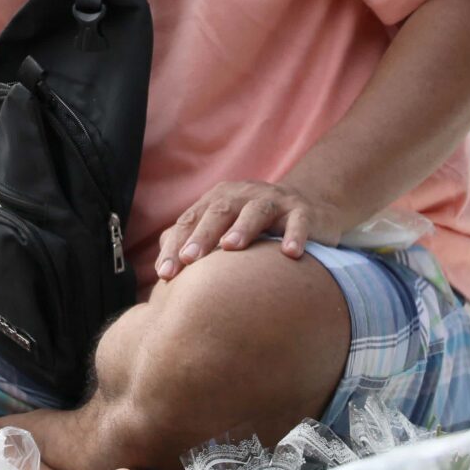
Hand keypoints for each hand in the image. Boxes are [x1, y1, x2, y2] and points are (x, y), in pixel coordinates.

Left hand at [154, 180, 342, 279]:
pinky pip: (299, 221)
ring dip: (242, 228)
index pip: (191, 220)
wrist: (309, 209)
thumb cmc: (258, 226)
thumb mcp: (225, 228)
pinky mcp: (304, 210)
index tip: (165, 274)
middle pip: (219, 211)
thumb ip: (194, 242)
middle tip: (189, 259)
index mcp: (219, 199)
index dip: (176, 245)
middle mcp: (244, 194)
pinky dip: (295, 235)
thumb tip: (160, 268)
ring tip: (230, 248)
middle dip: (202, 235)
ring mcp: (275, 200)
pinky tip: (290, 254)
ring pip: (256, 211)